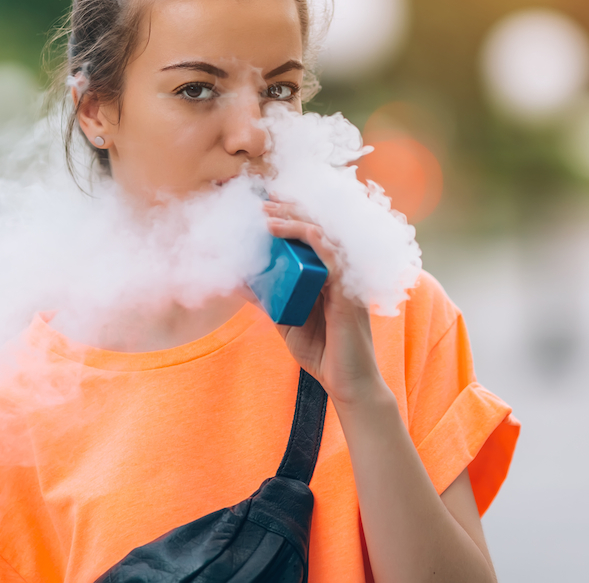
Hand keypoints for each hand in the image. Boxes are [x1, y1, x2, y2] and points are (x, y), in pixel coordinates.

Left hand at [263, 198, 386, 405]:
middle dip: (288, 210)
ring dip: (293, 219)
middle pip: (317, 227)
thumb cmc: (323, 353)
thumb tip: (241, 280)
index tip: (266, 204)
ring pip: (323, 234)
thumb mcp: (286, 321)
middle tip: (261, 202)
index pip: (312, 235)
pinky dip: (308, 237)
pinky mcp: (347, 290)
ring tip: (266, 214)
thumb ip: (270, 300)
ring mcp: (345, 279)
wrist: (347, 385)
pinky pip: (330, 254)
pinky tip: (284, 231)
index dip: (292, 216)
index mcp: (328, 274)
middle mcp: (340, 271)